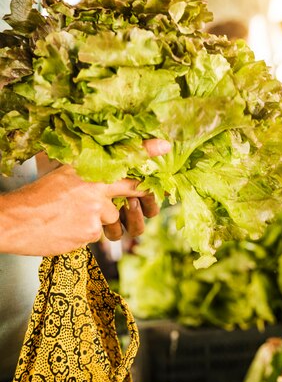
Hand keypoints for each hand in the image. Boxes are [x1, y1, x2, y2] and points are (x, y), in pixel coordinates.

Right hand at [0, 139, 170, 255]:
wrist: (16, 221)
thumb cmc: (38, 197)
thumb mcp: (65, 173)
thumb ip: (91, 170)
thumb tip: (112, 169)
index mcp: (90, 172)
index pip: (126, 159)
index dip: (147, 153)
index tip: (165, 146)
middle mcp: (97, 190)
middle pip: (133, 192)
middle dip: (141, 197)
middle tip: (141, 197)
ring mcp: (95, 213)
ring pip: (113, 219)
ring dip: (101, 221)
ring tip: (75, 217)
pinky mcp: (90, 233)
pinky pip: (99, 235)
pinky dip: (87, 234)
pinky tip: (69, 228)